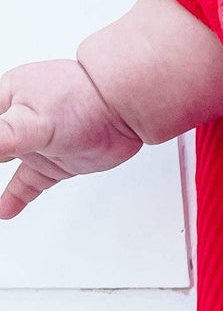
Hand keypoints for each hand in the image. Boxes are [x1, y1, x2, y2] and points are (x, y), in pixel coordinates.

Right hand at [0, 60, 141, 220]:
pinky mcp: (53, 162)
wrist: (122, 107)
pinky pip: (27, 183)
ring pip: (2, 164)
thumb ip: (0, 137)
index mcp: (2, 100)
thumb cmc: (80, 101)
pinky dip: (14, 197)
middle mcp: (15, 120)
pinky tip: (4, 211)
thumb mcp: (29, 121)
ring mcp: (35, 143)